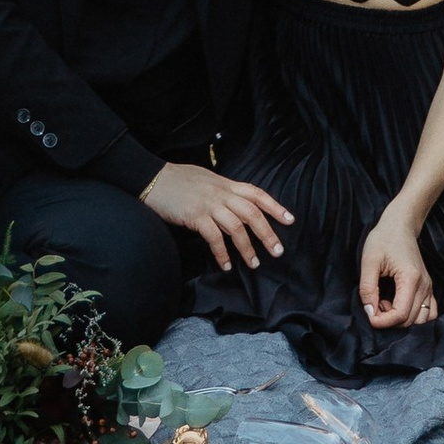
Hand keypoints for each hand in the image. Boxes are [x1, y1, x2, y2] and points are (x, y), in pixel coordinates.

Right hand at [139, 162, 292, 272]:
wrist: (153, 179)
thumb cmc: (178, 180)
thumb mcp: (206, 179)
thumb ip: (222, 191)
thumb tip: (235, 205)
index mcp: (225, 184)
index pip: (257, 193)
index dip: (275, 206)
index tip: (290, 220)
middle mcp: (221, 193)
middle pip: (252, 213)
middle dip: (267, 233)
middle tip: (277, 251)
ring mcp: (208, 204)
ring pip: (236, 227)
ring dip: (247, 248)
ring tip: (254, 263)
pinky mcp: (195, 216)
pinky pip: (214, 237)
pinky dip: (222, 253)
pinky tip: (226, 264)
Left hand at [357, 200, 437, 330]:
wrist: (400, 225)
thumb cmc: (383, 239)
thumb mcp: (369, 261)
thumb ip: (367, 289)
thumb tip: (370, 313)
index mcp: (411, 278)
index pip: (401, 314)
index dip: (383, 321)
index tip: (369, 314)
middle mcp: (424, 285)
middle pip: (410, 320)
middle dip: (389, 320)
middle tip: (375, 304)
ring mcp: (428, 287)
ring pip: (421, 320)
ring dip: (401, 319)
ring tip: (387, 302)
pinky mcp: (428, 287)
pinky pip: (428, 312)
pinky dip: (415, 316)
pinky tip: (399, 305)